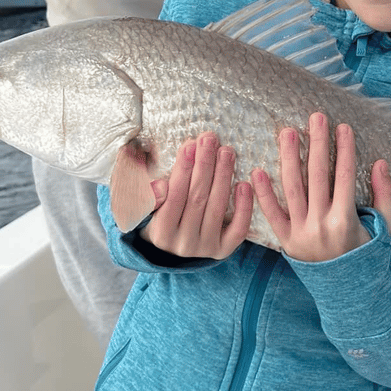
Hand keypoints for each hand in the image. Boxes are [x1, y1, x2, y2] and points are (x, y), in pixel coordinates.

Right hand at [140, 132, 252, 258]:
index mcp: (160, 233)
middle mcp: (183, 244)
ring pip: (216, 208)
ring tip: (226, 152)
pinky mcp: (224, 250)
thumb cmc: (160, 216)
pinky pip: (238, 229)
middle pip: (197, 198)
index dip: (183, 170)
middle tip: (210, 139)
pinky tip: (244, 184)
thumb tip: (160, 185)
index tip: (190, 144)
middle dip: (205, 165)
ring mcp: (205, 248)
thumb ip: (147, 194)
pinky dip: (243, 206)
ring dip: (223, 176)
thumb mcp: (145, 206)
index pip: (174, 197)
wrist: (175, 246)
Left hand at [252, 112, 390, 262]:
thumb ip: (385, 196)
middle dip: (317, 144)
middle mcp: (321, 225)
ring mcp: (301, 233)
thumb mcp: (385, 230)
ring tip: (288, 133)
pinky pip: (272, 216)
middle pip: (317, 175)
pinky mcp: (286, 242)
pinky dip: (263, 194)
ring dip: (289, 158)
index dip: (345, 149)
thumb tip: (381, 163)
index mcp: (346, 221)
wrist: (350, 294)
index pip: (345, 176)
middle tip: (316, 118)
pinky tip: (257, 171)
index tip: (343, 127)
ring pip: (292, 189)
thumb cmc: (369, 259)